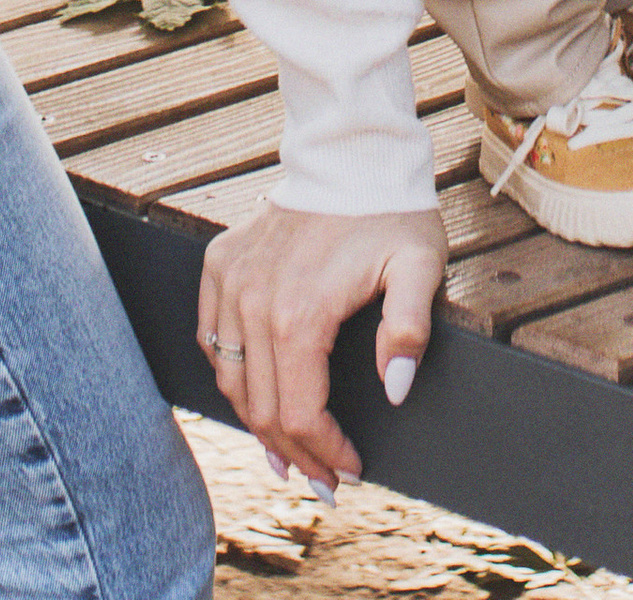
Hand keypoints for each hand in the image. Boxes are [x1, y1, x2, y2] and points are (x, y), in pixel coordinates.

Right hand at [197, 201, 446, 491]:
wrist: (350, 151)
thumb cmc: (391, 212)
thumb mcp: (420, 266)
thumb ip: (410, 328)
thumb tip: (395, 389)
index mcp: (300, 314)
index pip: (299, 414)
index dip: (325, 453)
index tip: (349, 472)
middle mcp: (253, 303)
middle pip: (262, 409)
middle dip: (296, 455)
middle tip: (325, 481)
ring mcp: (231, 281)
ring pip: (231, 381)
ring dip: (258, 424)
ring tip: (289, 454)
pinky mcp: (220, 263)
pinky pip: (212, 338)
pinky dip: (231, 375)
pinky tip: (254, 393)